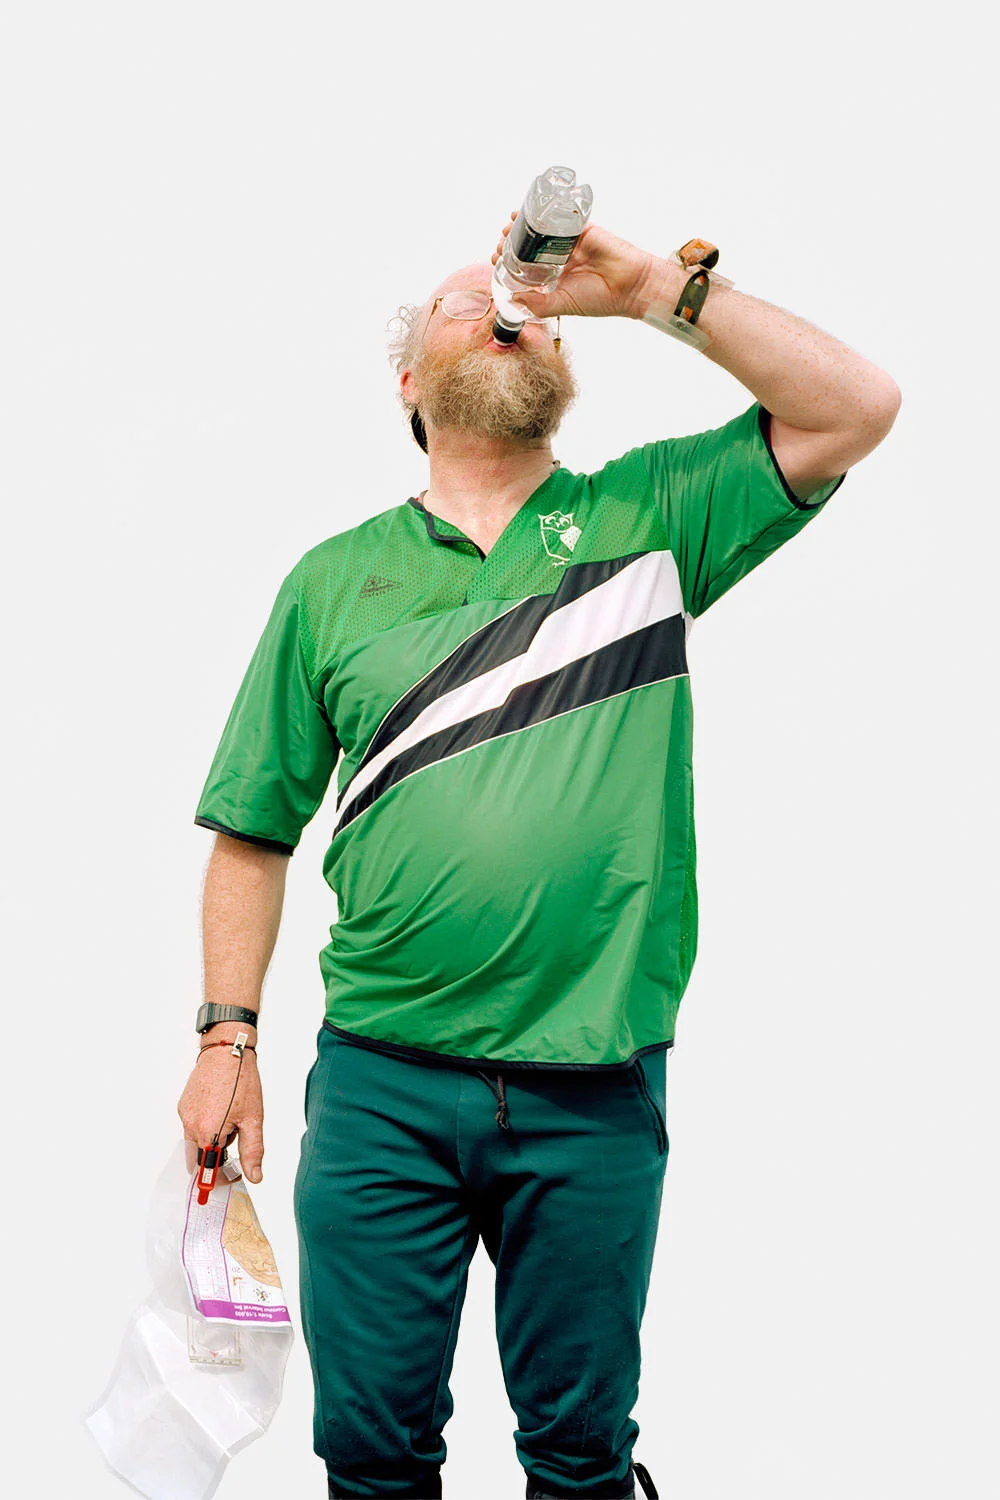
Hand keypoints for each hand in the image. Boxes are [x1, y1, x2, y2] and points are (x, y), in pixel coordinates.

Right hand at [177, 1045, 264, 1183]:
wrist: (227, 1051)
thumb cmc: (241, 1081)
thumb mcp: (253, 1119)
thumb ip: (252, 1151)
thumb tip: (254, 1176)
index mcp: (207, 1133)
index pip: (205, 1172)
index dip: (220, 1178)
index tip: (233, 1173)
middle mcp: (191, 1126)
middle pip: (199, 1158)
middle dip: (216, 1157)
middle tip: (236, 1139)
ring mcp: (185, 1115)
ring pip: (197, 1140)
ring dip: (212, 1138)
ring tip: (231, 1117)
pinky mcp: (184, 1104)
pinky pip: (193, 1124)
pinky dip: (206, 1123)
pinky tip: (221, 1107)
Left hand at [491, 210, 655, 320]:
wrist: (630, 286)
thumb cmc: (601, 300)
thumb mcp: (563, 305)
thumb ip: (538, 304)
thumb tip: (512, 300)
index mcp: (556, 279)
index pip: (527, 268)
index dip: (510, 264)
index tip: (497, 261)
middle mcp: (561, 260)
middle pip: (530, 248)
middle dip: (512, 244)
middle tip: (500, 244)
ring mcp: (570, 244)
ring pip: (541, 232)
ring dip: (522, 228)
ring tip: (508, 228)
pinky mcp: (581, 230)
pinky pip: (559, 219)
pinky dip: (543, 215)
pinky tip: (527, 213)